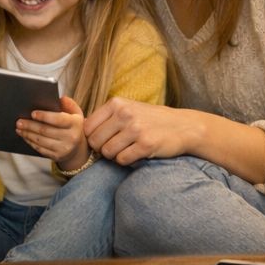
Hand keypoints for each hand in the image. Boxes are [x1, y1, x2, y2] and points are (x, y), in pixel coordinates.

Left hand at [19, 96, 87, 166]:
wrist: (78, 148)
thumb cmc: (73, 126)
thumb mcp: (76, 113)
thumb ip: (68, 104)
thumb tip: (61, 99)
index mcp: (75, 124)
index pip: (58, 119)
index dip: (45, 116)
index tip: (32, 113)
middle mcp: (71, 137)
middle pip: (46, 130)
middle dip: (30, 125)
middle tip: (19, 121)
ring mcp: (63, 148)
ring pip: (41, 140)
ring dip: (27, 134)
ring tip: (19, 128)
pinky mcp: (56, 156)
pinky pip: (40, 149)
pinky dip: (30, 142)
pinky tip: (25, 136)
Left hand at [84, 97, 201, 165]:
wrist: (183, 126)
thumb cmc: (152, 119)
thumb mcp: (129, 109)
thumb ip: (106, 117)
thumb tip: (80, 132)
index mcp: (117, 103)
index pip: (87, 127)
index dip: (92, 137)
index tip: (104, 139)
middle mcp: (125, 114)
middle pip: (95, 142)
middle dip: (103, 148)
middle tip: (117, 146)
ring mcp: (136, 129)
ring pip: (107, 153)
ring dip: (115, 155)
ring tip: (128, 148)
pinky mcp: (146, 145)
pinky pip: (122, 160)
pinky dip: (127, 161)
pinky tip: (137, 153)